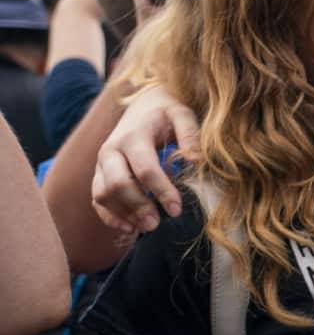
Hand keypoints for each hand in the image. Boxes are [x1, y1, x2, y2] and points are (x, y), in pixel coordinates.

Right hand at [91, 85, 196, 234]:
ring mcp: (102, 163)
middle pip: (118, 184)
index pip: (145, 169)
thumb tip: (196, 161)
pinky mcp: (99, 174)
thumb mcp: (182, 114)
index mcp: (133, 136)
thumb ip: (190, 134)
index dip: (161, 191)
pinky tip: (128, 229)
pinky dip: (109, 216)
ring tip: (146, 228)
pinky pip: (97, 198)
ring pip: (102, 194)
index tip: (177, 209)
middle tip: (157, 224)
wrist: (143, 105)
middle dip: (137, 206)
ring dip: (122, 214)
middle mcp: (111, 150)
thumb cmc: (166, 112)